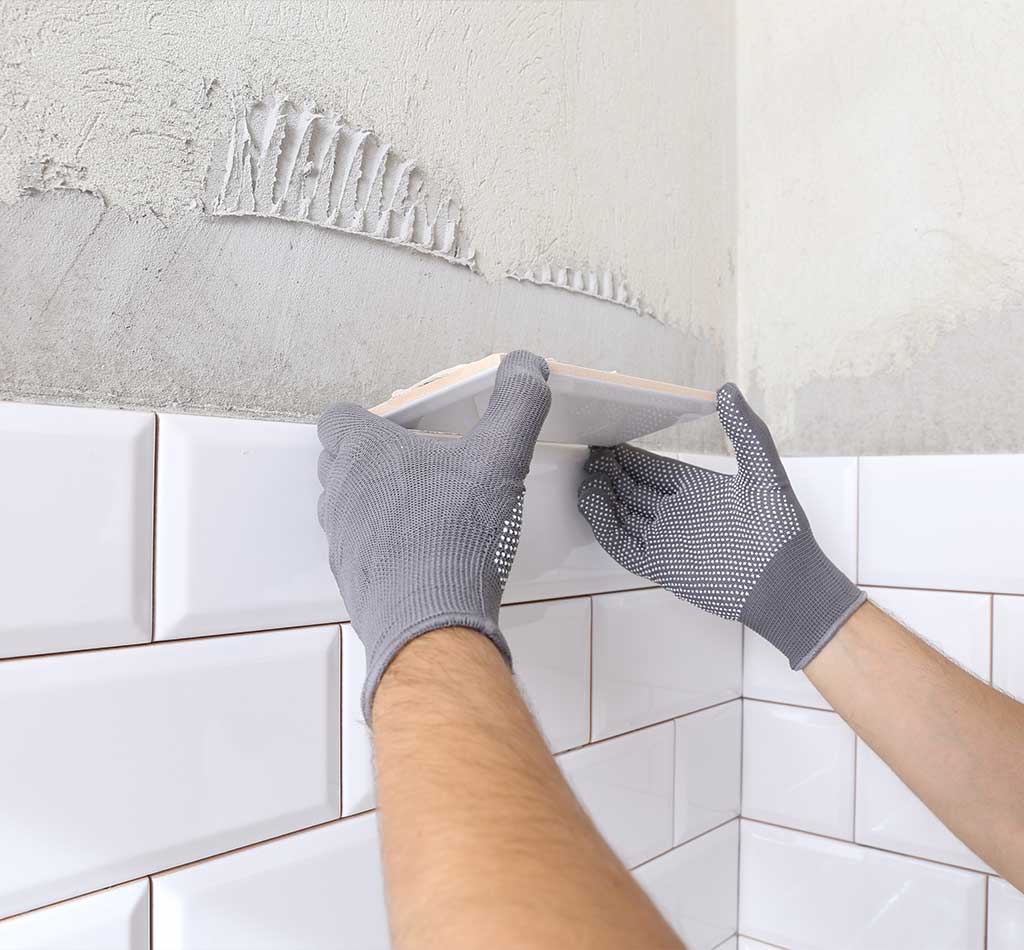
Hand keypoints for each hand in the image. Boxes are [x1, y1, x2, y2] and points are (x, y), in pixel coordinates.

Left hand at [318, 351, 551, 719]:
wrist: (431, 622)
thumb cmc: (456, 533)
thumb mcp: (499, 457)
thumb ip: (517, 404)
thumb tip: (528, 363)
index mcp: (366, 453)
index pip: (337, 418)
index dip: (362, 418)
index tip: (398, 430)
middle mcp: (342, 493)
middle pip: (338, 461)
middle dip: (369, 459)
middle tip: (416, 467)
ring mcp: (342, 540)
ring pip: (345, 506)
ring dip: (373, 502)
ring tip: (421, 511)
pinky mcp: (352, 579)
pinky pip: (359, 548)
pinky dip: (381, 544)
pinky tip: (420, 555)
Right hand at [577, 383, 864, 668]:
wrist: (785, 583)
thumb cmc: (780, 528)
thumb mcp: (763, 471)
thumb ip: (745, 430)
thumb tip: (726, 389)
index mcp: (697, 490)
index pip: (653, 468)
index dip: (629, 455)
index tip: (607, 439)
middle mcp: (677, 514)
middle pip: (633, 490)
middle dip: (610, 473)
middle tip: (589, 456)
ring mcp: (666, 541)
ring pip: (622, 515)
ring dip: (602, 497)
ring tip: (585, 478)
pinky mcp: (660, 566)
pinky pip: (622, 544)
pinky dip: (604, 526)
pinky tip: (592, 505)